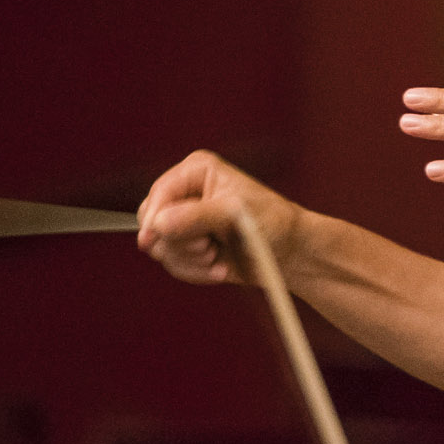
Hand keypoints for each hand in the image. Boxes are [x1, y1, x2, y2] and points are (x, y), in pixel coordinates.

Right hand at [135, 151, 294, 287]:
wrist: (291, 253)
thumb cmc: (273, 222)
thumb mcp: (236, 214)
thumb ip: (197, 217)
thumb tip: (159, 224)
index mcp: (196, 172)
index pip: (159, 194)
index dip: (154, 219)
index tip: (153, 241)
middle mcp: (186, 193)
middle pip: (153, 222)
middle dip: (180, 242)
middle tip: (209, 247)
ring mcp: (186, 222)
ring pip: (161, 247)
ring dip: (190, 260)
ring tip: (217, 258)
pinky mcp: (190, 247)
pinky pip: (174, 264)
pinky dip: (195, 272)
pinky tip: (220, 268)